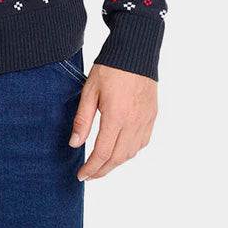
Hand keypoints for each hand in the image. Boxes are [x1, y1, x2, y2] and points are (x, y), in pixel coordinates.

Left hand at [68, 63, 156, 179]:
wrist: (135, 52)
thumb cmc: (110, 68)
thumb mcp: (89, 90)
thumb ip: (82, 119)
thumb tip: (75, 144)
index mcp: (116, 116)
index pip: (103, 153)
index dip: (91, 168)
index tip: (81, 175)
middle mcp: (134, 123)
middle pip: (118, 158)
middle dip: (102, 170)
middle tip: (89, 175)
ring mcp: (146, 120)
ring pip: (131, 153)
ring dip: (116, 163)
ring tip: (102, 164)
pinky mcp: (152, 116)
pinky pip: (142, 142)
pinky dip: (130, 151)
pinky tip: (120, 150)